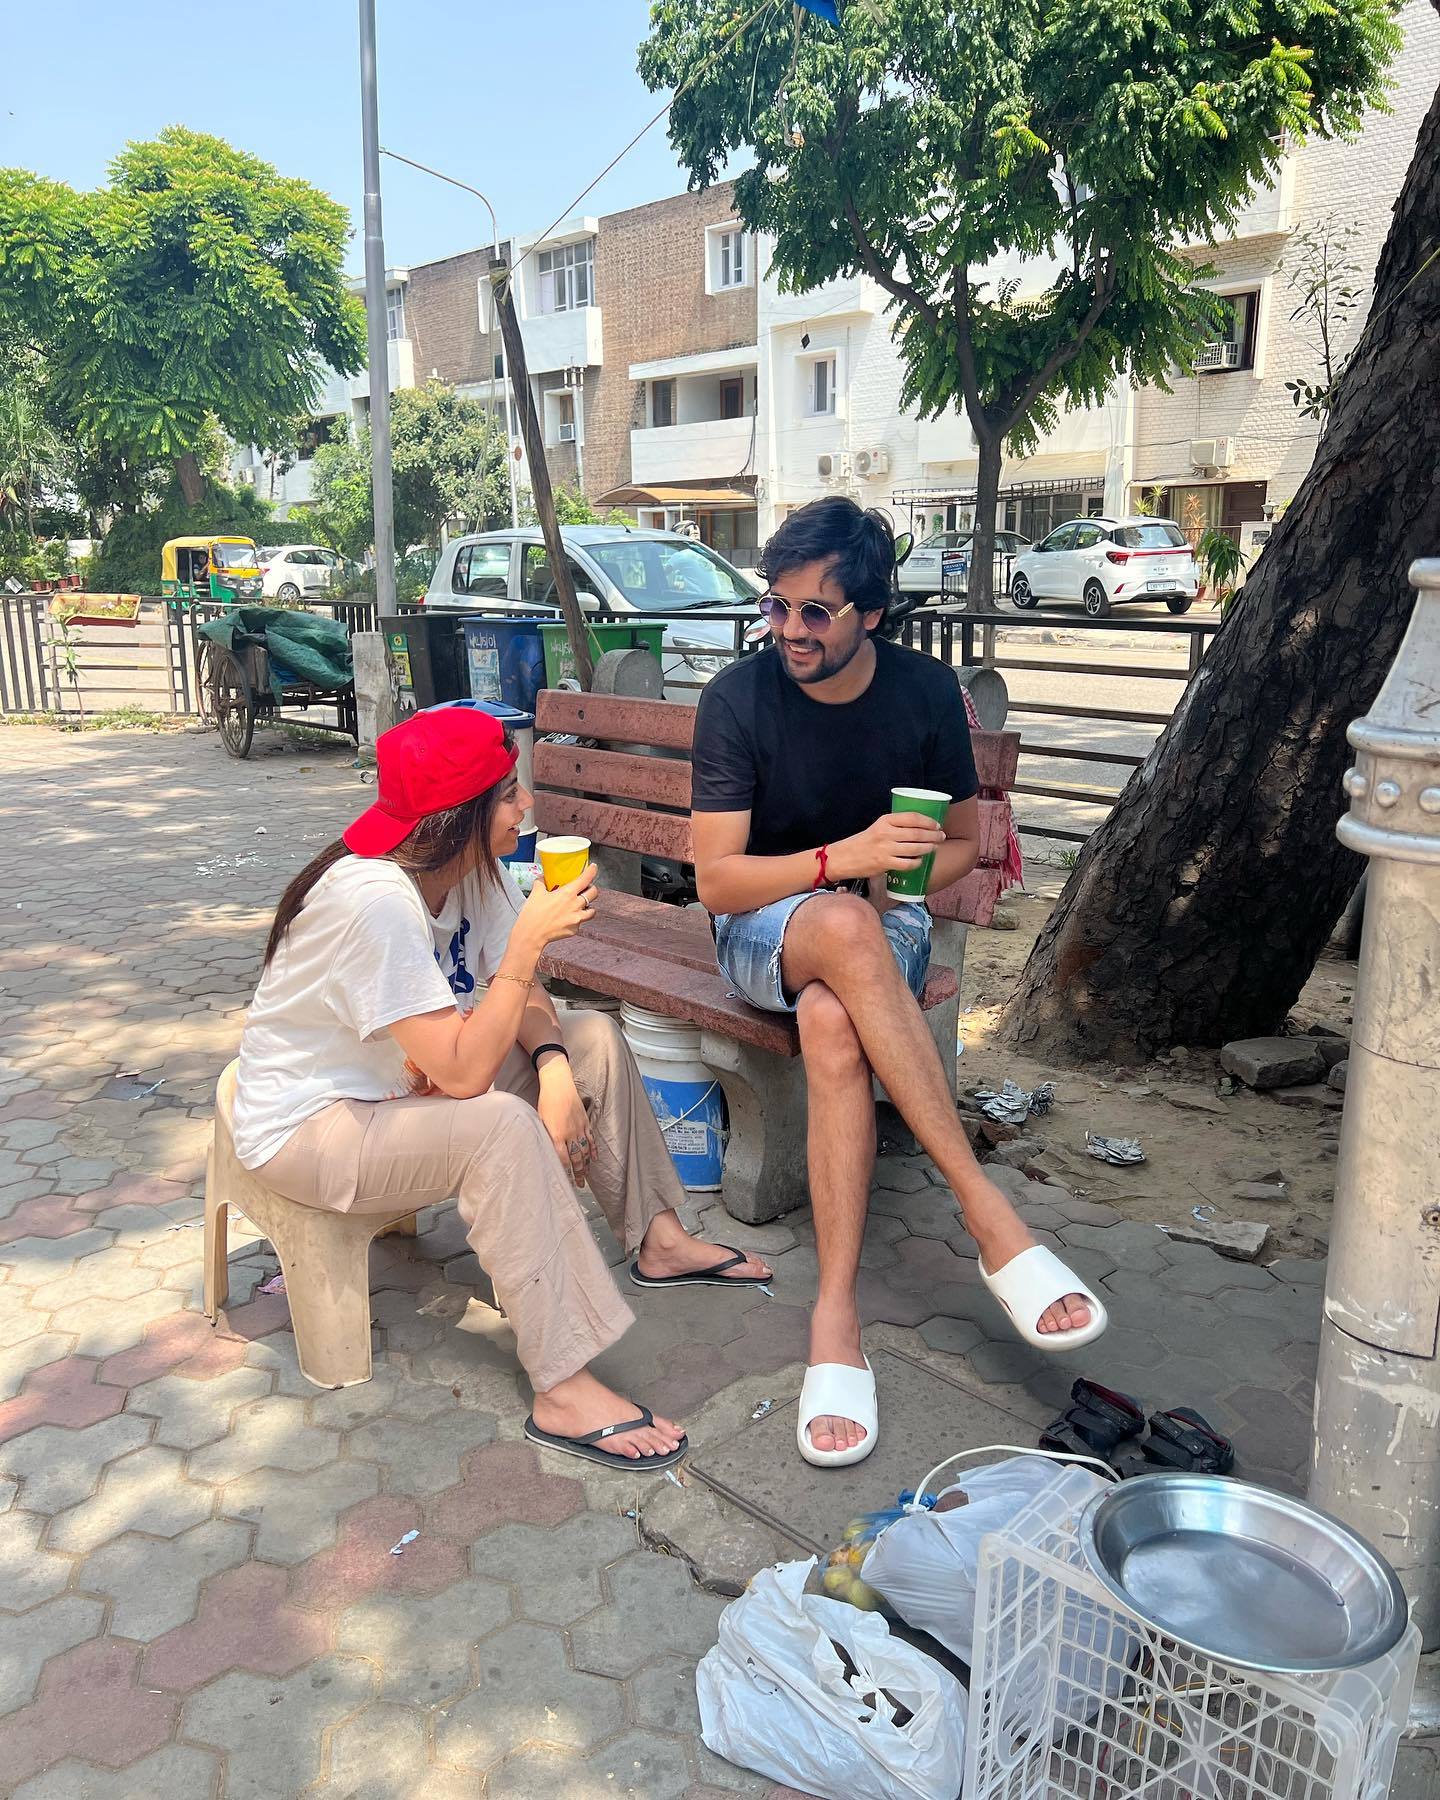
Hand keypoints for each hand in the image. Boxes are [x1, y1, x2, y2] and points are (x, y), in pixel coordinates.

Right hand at [513, 864, 597, 953]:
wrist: (531, 935)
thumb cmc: (533, 914)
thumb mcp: (535, 893)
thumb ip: (540, 882)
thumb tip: (541, 878)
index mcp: (567, 893)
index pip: (585, 879)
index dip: (592, 871)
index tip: (593, 867)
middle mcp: (575, 905)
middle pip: (594, 893)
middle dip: (591, 889)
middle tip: (585, 888)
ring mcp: (577, 918)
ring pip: (592, 910)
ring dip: (588, 906)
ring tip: (580, 905)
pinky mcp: (575, 929)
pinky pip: (581, 922)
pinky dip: (577, 919)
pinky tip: (569, 918)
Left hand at [535, 1066, 593, 1187]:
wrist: (558, 1085)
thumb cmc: (546, 1102)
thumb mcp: (540, 1120)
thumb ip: (545, 1137)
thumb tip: (544, 1151)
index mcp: (557, 1135)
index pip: (562, 1159)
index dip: (565, 1172)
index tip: (566, 1182)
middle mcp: (570, 1134)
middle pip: (576, 1158)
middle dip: (578, 1174)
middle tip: (580, 1185)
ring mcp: (579, 1128)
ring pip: (585, 1151)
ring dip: (586, 1165)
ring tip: (586, 1176)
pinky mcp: (585, 1122)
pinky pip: (591, 1139)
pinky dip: (593, 1150)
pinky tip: (594, 1158)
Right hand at [830, 812, 945, 881]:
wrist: (844, 857)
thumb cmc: (864, 842)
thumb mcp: (878, 827)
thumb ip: (895, 826)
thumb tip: (920, 828)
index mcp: (885, 820)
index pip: (912, 817)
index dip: (928, 821)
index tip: (937, 824)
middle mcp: (886, 833)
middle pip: (917, 833)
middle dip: (933, 835)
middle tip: (941, 837)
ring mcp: (885, 849)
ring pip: (915, 848)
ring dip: (929, 848)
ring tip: (934, 847)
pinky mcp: (884, 863)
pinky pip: (908, 863)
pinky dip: (917, 862)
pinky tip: (920, 861)